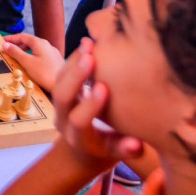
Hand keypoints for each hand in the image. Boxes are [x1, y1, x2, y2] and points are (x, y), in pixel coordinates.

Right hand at [2, 33, 63, 92]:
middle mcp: (47, 45)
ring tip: (17, 56)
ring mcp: (52, 53)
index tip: (3, 41)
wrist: (64, 85)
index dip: (11, 38)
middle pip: (29, 41)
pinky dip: (32, 55)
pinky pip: (41, 54)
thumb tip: (5, 45)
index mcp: (39, 43)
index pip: (22, 36)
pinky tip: (30, 63)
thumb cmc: (45, 73)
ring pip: (36, 48)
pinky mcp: (55, 61)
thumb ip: (15, 52)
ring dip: (25, 50)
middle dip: (18, 44)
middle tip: (8, 49)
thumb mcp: (27, 62)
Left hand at [50, 39, 142, 170]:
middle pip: (62, 97)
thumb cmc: (107, 150)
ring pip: (58, 80)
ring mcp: (60, 104)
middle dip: (75, 77)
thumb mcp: (117, 152)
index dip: (90, 105)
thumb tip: (137, 144)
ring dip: (72, 61)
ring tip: (89, 44)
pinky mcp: (61, 90)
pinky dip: (73, 57)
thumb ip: (127, 149)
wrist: (85, 148)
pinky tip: (88, 43)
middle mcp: (63, 119)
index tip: (103, 88)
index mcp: (78, 138)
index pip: (78, 120)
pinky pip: (61, 72)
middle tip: (89, 57)